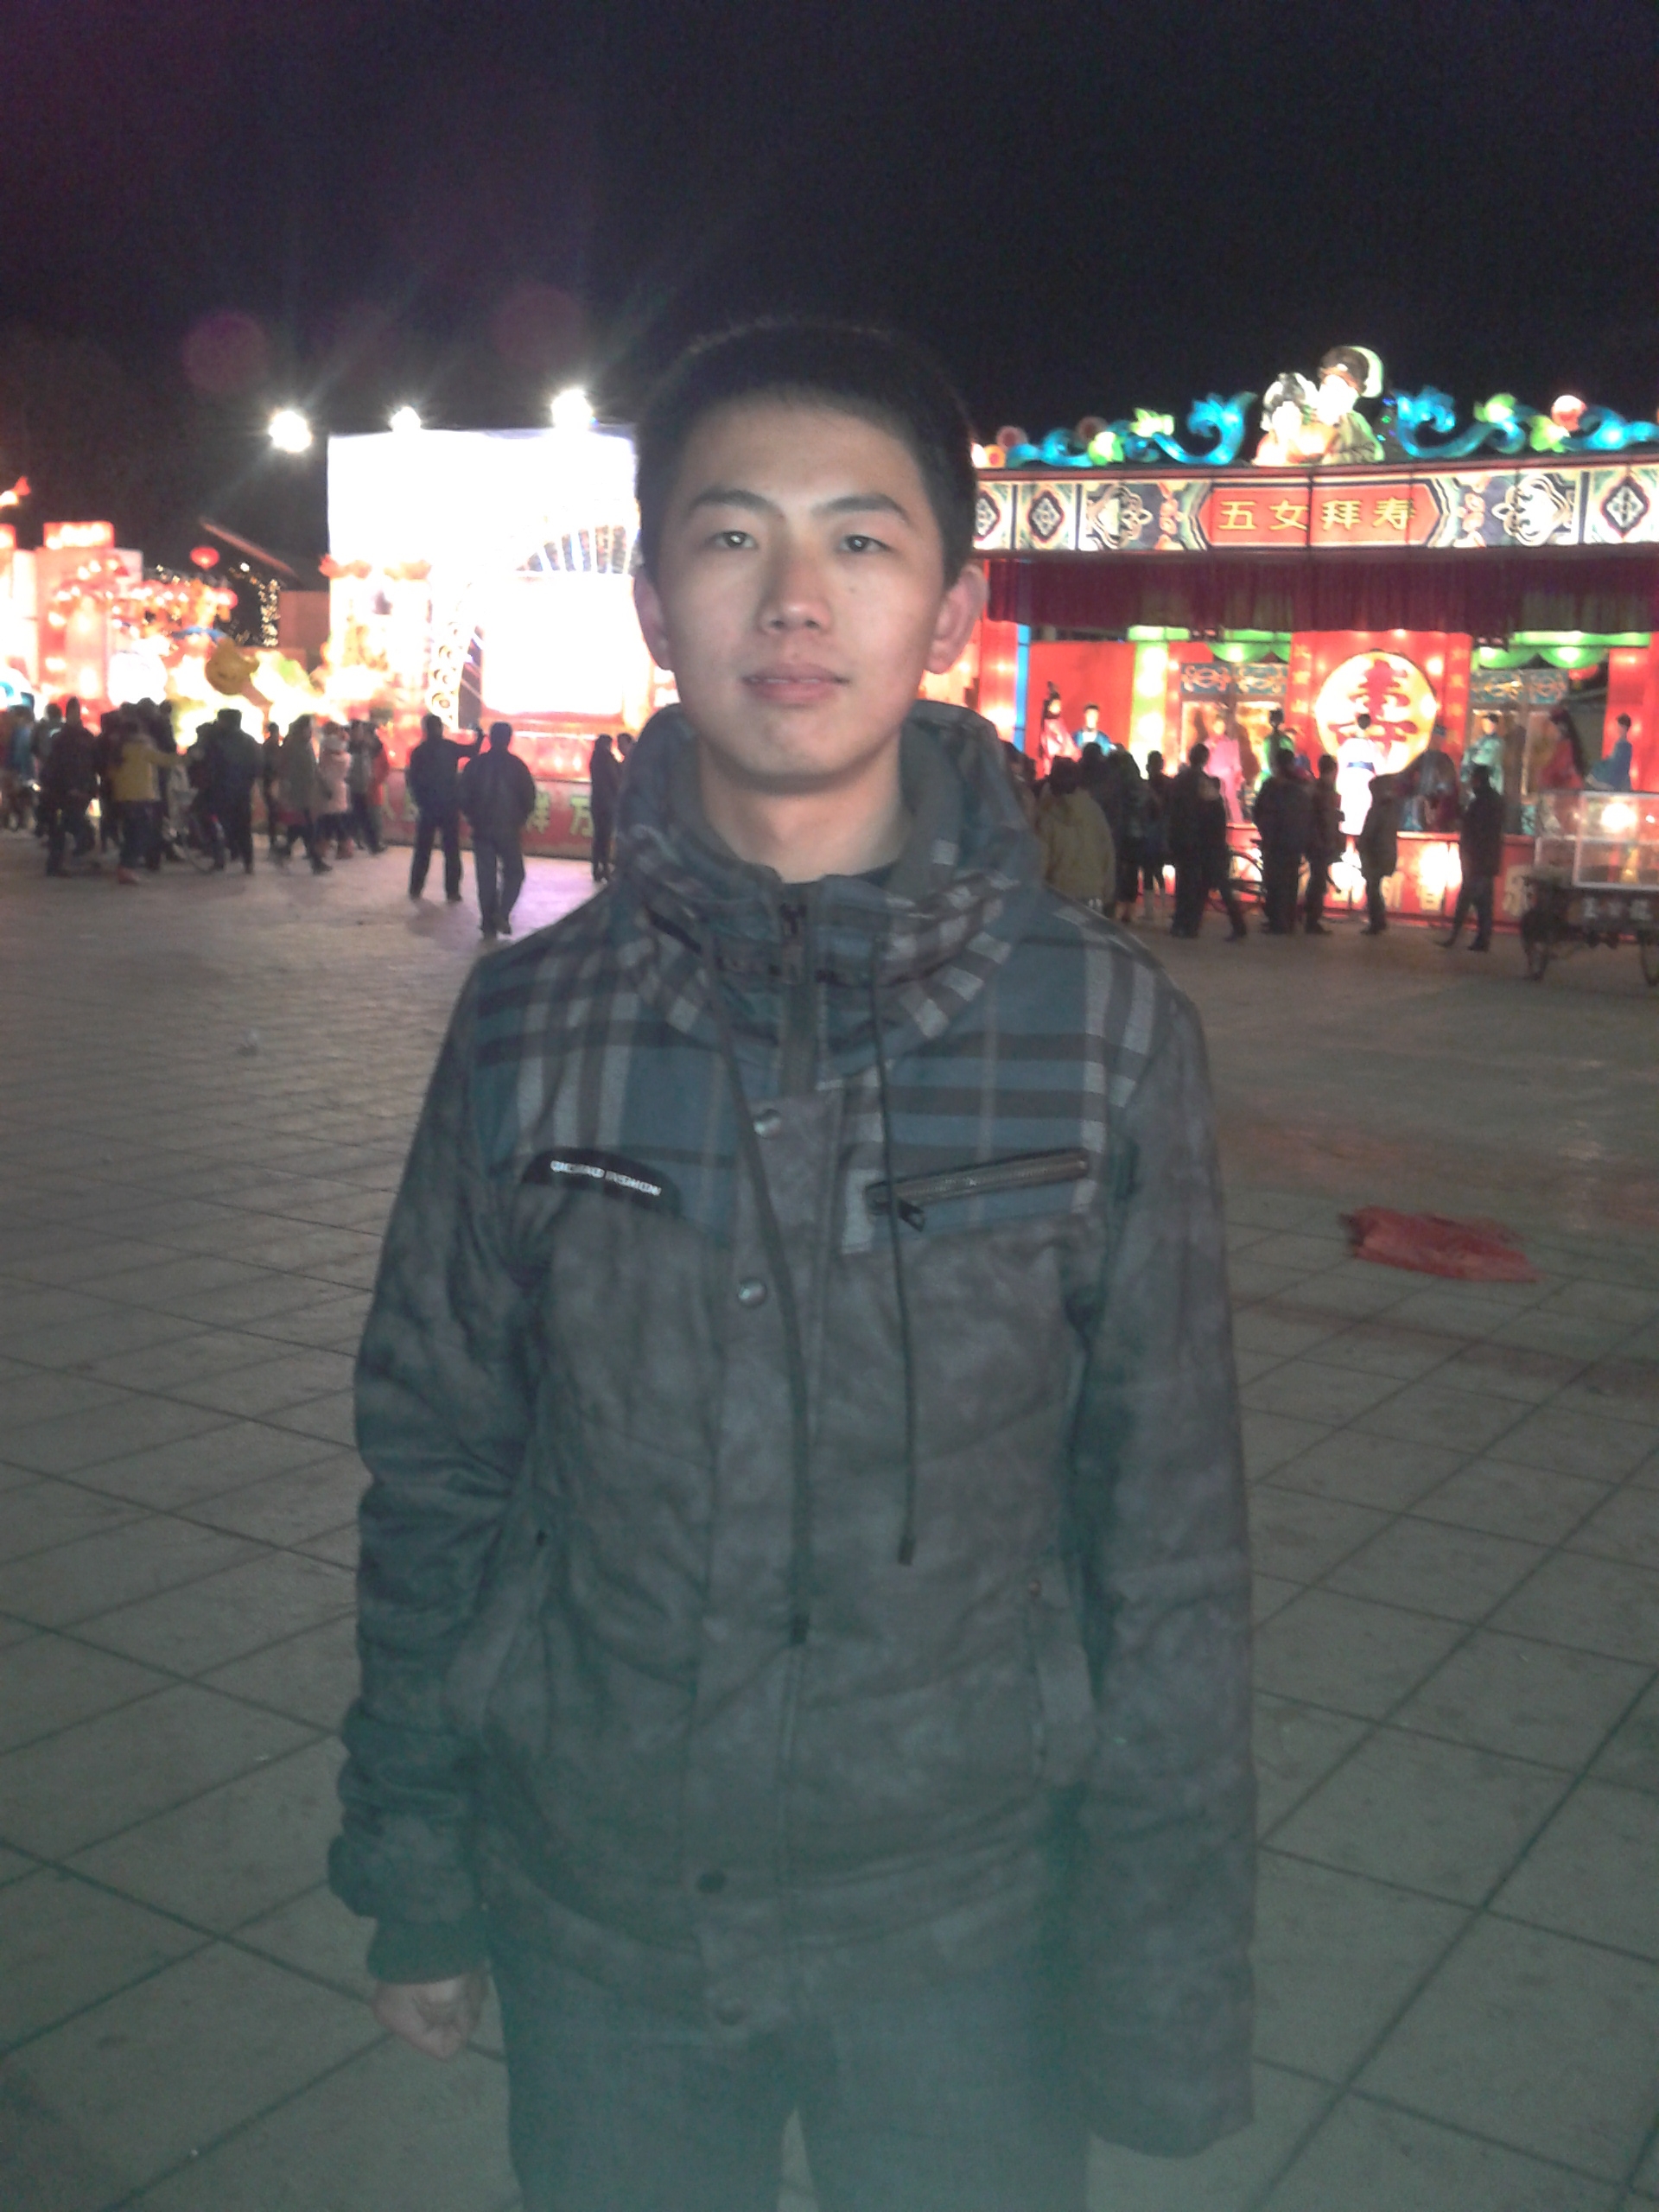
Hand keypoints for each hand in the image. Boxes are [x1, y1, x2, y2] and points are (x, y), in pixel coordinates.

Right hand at [372, 1969, 488, 2059]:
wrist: (428, 1912)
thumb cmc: (434, 1961)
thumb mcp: (446, 1999)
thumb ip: (455, 2019)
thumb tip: (457, 2013)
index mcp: (398, 2019)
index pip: (442, 2048)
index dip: (461, 2031)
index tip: (465, 2005)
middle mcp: (401, 2007)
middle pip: (449, 2023)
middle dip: (466, 2006)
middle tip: (468, 1980)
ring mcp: (411, 1986)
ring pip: (455, 2003)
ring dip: (468, 1988)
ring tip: (470, 1967)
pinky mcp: (423, 1968)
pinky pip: (453, 1983)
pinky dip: (464, 1976)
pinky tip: (468, 1961)